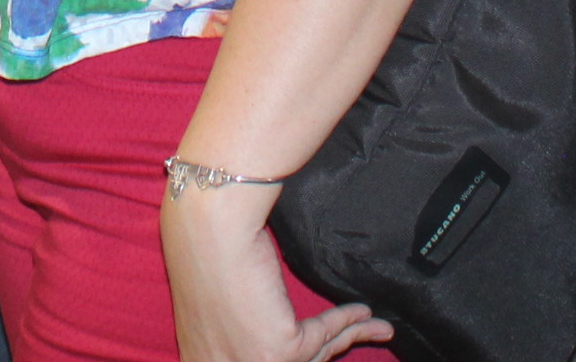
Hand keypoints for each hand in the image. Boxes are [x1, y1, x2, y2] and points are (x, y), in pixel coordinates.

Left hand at [162, 186, 387, 361]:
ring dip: (348, 337)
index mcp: (199, 359)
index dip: (291, 353)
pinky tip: (365, 314)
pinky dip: (350, 323)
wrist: (209, 227)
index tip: (316, 347)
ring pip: (312, 354)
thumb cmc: (202, 249)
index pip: (252, 360)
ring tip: (376, 326)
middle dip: (322, 351)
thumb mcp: (210, 295)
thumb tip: (254, 322)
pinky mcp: (278, 351)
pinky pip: (323, 337)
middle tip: (342, 342)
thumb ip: (230, 322)